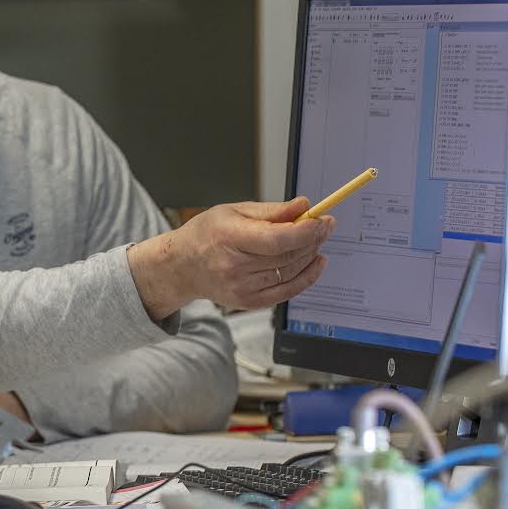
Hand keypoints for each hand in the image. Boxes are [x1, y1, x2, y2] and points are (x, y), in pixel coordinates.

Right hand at [127, 198, 332, 317]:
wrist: (182, 266)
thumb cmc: (206, 234)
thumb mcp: (233, 211)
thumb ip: (271, 210)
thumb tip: (303, 206)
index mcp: (228, 237)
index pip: (276, 239)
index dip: (305, 231)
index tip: (321, 221)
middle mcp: (234, 266)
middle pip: (287, 256)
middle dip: (313, 239)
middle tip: (325, 225)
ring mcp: (241, 287)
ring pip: (291, 272)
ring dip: (311, 254)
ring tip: (316, 240)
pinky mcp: (248, 302)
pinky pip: (287, 291)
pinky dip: (307, 277)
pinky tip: (315, 263)